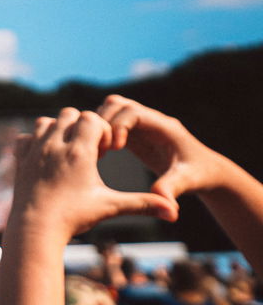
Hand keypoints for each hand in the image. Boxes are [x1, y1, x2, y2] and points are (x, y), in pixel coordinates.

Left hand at [8, 108, 178, 236]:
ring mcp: (34, 150)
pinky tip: (48, 158)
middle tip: (89, 151)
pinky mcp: (20, 159)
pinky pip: (25, 137)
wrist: (35, 230)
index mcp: (78, 151)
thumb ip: (143, 204)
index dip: (102, 130)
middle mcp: (54, 145)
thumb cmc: (74, 218)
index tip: (104, 152)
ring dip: (58, 130)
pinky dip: (36, 141)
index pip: (92, 118)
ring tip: (69, 153)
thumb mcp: (110, 207)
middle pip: (69, 114)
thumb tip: (175, 213)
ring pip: (45, 121)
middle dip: (82, 126)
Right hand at [96, 95, 225, 200]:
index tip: (114, 149)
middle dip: (103, 122)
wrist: (206, 172)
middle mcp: (151, 121)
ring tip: (99, 151)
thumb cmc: (199, 175)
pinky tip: (100, 154)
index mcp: (164, 127)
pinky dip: (101, 133)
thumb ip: (171, 188)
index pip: (132, 112)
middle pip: (117, 104)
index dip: (118, 125)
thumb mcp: (186, 182)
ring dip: (99, 126)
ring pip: (111, 110)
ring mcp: (142, 126)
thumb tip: (161, 200)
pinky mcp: (135, 134)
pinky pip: (111, 124)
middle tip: (100, 149)